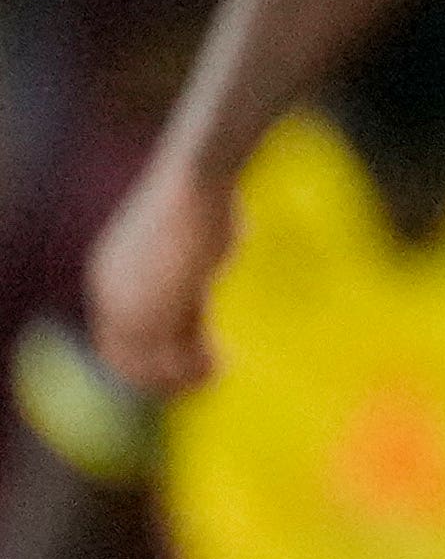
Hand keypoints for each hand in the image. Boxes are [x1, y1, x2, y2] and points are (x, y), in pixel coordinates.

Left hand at [81, 154, 232, 398]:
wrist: (196, 181)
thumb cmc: (199, 202)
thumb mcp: (184, 248)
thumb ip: (178, 279)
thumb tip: (197, 292)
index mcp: (108, 280)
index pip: (116, 340)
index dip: (149, 361)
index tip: (188, 363)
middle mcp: (112, 297)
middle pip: (128, 360)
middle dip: (165, 378)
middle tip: (206, 378)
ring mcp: (133, 303)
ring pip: (150, 363)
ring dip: (184, 376)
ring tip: (217, 371)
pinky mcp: (159, 305)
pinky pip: (172, 354)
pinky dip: (195, 367)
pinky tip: (222, 361)